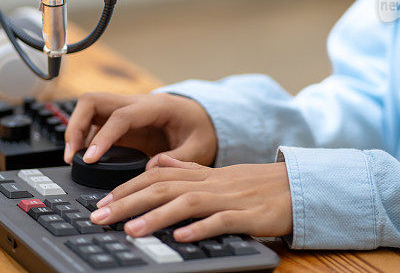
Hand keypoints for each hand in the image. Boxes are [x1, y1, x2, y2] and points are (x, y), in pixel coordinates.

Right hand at [64, 92, 216, 166]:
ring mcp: (125, 111)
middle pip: (93, 100)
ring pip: (89, 108)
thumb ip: (178, 159)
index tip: (90, 158)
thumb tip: (149, 169)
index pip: (121, 116)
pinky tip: (84, 157)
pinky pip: (94, 123)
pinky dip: (84, 137)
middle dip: (77, 125)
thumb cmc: (201, 130)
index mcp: (156, 107)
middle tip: (73, 155)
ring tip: (73, 158)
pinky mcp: (120, 122)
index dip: (103, 136)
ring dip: (76, 129)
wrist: (202, 119)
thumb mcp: (200, 147)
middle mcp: (136, 103)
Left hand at [89, 154, 292, 241]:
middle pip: (164, 188)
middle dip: (129, 202)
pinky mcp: (249, 216)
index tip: (103, 202)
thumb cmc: (256, 184)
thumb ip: (188, 168)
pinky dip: (201, 228)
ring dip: (156, 216)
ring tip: (131, 230)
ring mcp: (230, 199)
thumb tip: (157, 162)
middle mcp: (212, 183)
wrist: (297, 186)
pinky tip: (182, 237)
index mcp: (203, 174)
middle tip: (101, 217)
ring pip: (188, 203)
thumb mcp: (219, 174)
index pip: (157, 176)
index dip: (128, 187)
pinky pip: (222, 221)